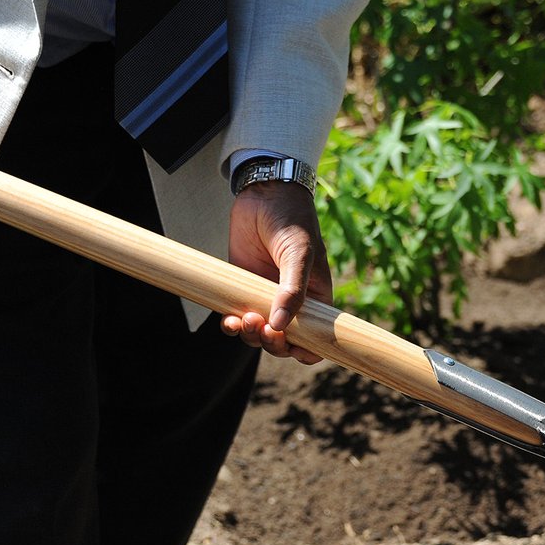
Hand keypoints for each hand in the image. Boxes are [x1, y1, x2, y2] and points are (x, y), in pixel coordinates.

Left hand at [221, 181, 332, 363]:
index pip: (315, 338)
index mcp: (315, 298)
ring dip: (250, 335)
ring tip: (244, 319)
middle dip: (272, 343)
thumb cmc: (293, 221)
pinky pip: (237, 317)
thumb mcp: (299, 254)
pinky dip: (232, 325)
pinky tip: (228, 320)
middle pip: (284, 342)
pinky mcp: (241, 288)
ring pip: (258, 333)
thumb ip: (292, 290)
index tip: (291, 348)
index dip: (305, 351)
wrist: (264, 194)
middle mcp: (291, 302)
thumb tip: (281, 326)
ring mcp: (265, 296)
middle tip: (262, 327)